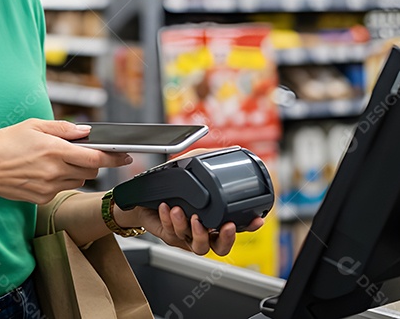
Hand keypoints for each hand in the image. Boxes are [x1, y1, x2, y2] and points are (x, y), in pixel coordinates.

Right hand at [0, 119, 129, 204]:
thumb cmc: (4, 143)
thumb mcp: (33, 125)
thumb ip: (63, 128)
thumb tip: (85, 132)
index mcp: (55, 150)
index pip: (96, 156)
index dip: (115, 157)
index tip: (126, 156)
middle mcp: (55, 171)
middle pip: (91, 170)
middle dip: (92, 161)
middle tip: (79, 153)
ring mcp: (50, 187)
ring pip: (79, 181)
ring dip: (76, 171)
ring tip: (55, 161)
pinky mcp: (43, 198)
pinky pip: (62, 189)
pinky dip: (61, 180)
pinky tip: (43, 171)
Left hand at [113, 146, 263, 255]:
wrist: (144, 197)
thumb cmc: (171, 185)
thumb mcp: (191, 167)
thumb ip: (208, 160)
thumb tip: (229, 151)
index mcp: (213, 219)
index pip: (237, 228)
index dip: (249, 227)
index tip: (256, 220)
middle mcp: (204, 232)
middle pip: (221, 248)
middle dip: (226, 239)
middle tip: (224, 225)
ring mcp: (187, 237)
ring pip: (198, 245)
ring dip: (194, 230)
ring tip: (184, 212)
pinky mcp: (170, 237)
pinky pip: (172, 232)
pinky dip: (170, 220)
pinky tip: (167, 208)